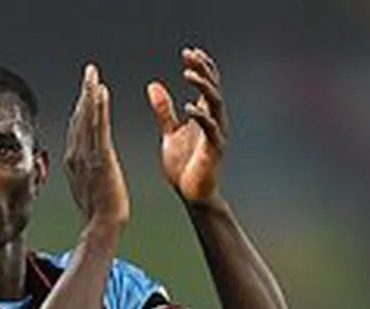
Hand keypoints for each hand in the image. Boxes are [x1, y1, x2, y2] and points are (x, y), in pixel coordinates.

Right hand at [64, 63, 129, 229]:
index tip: (88, 90)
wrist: (103, 225)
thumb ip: (82, 172)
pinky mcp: (100, 157)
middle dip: (85, 92)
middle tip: (90, 71)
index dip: (82, 106)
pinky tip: (101, 91)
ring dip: (90, 93)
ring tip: (94, 73)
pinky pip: (99, 126)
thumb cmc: (100, 213)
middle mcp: (76, 153)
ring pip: (87, 118)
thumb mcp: (87, 187)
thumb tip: (80, 166)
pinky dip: (98, 107)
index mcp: (74, 160)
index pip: (77, 126)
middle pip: (79, 117)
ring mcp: (87, 155)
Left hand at [147, 47, 229, 203]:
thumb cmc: (183, 166)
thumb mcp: (169, 133)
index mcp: (205, 116)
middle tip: (189, 55)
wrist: (191, 195)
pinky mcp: (213, 151)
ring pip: (215, 105)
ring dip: (203, 88)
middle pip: (213, 89)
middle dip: (203, 70)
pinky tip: (189, 107)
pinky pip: (211, 130)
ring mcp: (216, 136)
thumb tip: (153, 85)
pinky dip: (201, 117)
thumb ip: (164, 111)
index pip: (207, 85)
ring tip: (188, 74)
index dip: (201, 67)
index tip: (188, 52)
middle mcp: (215, 122)